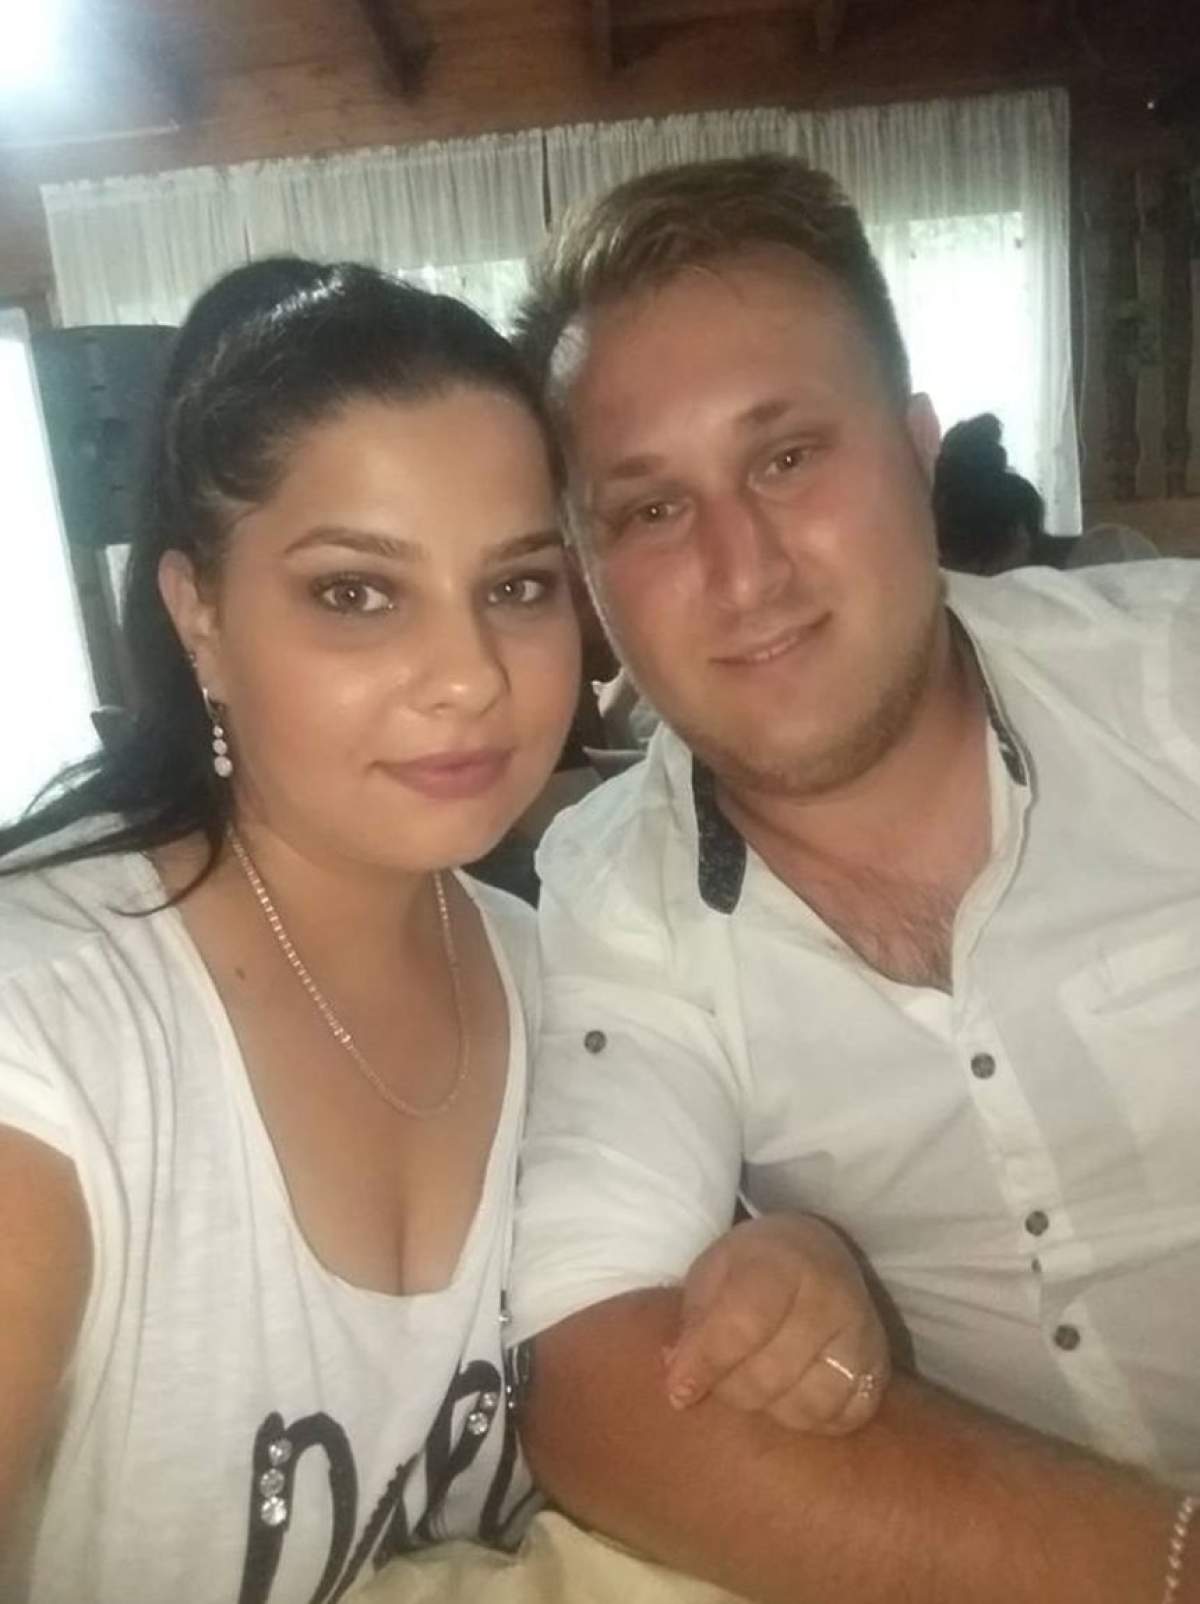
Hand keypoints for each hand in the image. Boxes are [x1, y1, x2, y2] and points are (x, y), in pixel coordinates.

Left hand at [662, 1213, 890, 1434]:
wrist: (814, 1254)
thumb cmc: (751, 1266)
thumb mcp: (712, 1272)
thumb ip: (693, 1321)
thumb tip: (679, 1380)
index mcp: (783, 1261)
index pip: (743, 1324)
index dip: (706, 1362)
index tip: (678, 1391)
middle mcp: (831, 1298)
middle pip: (769, 1376)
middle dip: (730, 1387)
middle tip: (718, 1376)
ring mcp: (862, 1336)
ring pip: (806, 1406)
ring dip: (769, 1407)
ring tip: (756, 1381)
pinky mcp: (880, 1369)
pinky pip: (841, 1420)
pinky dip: (810, 1419)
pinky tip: (794, 1392)